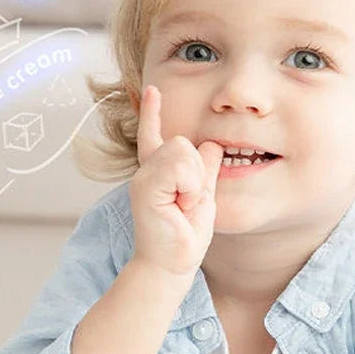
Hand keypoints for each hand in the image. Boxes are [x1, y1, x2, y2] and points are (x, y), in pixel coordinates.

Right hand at [129, 85, 223, 278]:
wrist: (172, 263)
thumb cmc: (185, 234)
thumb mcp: (203, 196)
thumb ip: (205, 171)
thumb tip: (211, 146)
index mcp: (160, 170)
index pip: (155, 134)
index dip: (152, 111)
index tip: (153, 90)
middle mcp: (147, 169)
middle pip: (183, 141)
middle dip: (197, 171)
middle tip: (188, 202)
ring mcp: (143, 177)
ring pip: (181, 150)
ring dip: (193, 182)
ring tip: (183, 205)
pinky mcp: (145, 187)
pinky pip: (178, 167)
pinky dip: (188, 187)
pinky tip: (180, 206)